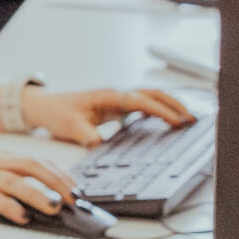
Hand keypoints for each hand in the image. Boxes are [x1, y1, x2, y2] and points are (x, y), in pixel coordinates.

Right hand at [0, 150, 77, 224]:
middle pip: (31, 166)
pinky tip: (21, 217)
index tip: (78, 191)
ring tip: (53, 208)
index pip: (39, 162)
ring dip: (37, 194)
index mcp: (3, 161)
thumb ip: (17, 195)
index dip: (61, 174)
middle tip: (73, 199)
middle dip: (56, 181)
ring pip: (14, 180)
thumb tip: (51, 210)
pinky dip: (9, 206)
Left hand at [25, 87, 194, 147]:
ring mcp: (118, 98)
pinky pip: (143, 104)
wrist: (46, 106)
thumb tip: (99, 144)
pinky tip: (167, 120)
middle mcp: (117, 94)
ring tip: (187, 119)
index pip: (142, 101)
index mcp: (110, 96)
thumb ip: (86, 135)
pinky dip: (158, 109)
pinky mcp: (117, 105)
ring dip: (169, 105)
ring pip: (151, 97)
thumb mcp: (71, 127)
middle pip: (153, 94)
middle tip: (192, 119)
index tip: (177, 121)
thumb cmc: (58, 113)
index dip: (161, 111)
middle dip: (174, 105)